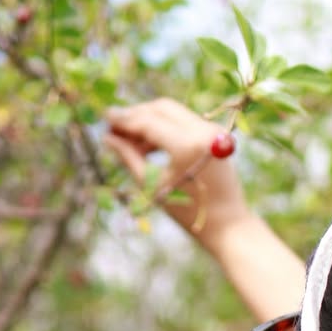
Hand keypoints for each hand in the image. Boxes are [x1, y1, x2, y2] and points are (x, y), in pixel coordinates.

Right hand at [104, 98, 250, 253]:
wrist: (226, 222)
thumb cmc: (186, 211)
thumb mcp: (152, 185)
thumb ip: (129, 157)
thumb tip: (107, 138)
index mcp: (187, 146)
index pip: (148, 122)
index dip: (124, 119)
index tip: (105, 117)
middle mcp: (202, 131)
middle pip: (161, 108)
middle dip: (136, 115)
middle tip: (113, 126)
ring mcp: (211, 130)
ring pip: (172, 112)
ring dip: (148, 121)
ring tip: (127, 140)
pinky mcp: (215, 133)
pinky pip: (183, 121)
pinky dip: (164, 128)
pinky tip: (146, 145)